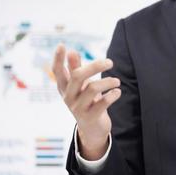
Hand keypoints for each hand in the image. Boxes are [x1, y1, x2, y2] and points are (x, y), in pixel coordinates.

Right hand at [51, 43, 120, 159]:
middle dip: (95, 66)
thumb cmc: (86, 102)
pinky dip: (112, 95)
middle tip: (110, 62)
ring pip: (92, 88)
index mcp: (64, 88)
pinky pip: (102, 103)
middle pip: (77, 76)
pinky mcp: (90, 117)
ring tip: (117, 81)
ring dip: (108, 82)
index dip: (58, 59)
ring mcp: (78, 108)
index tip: (62, 45)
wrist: (92, 129)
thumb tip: (71, 51)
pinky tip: (117, 92)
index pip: (57, 72)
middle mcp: (68, 97)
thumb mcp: (80, 86)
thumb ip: (76, 69)